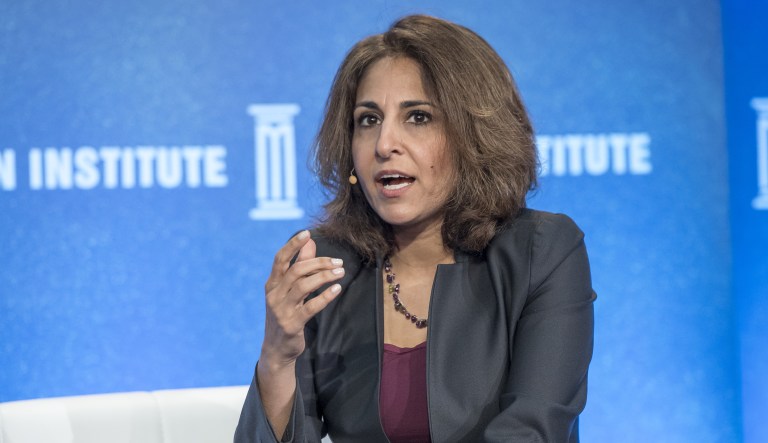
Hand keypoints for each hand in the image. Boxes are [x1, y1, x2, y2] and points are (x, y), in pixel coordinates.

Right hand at [260, 230, 343, 368]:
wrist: (276, 349)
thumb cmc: (285, 314)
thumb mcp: (289, 290)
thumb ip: (299, 265)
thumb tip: (310, 242)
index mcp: (272, 284)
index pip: (280, 259)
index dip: (292, 245)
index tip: (307, 233)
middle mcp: (274, 295)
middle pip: (296, 271)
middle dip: (318, 262)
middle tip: (338, 262)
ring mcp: (281, 310)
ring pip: (303, 286)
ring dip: (323, 276)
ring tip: (341, 272)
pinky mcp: (292, 324)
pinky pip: (310, 307)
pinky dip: (325, 296)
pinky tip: (336, 289)